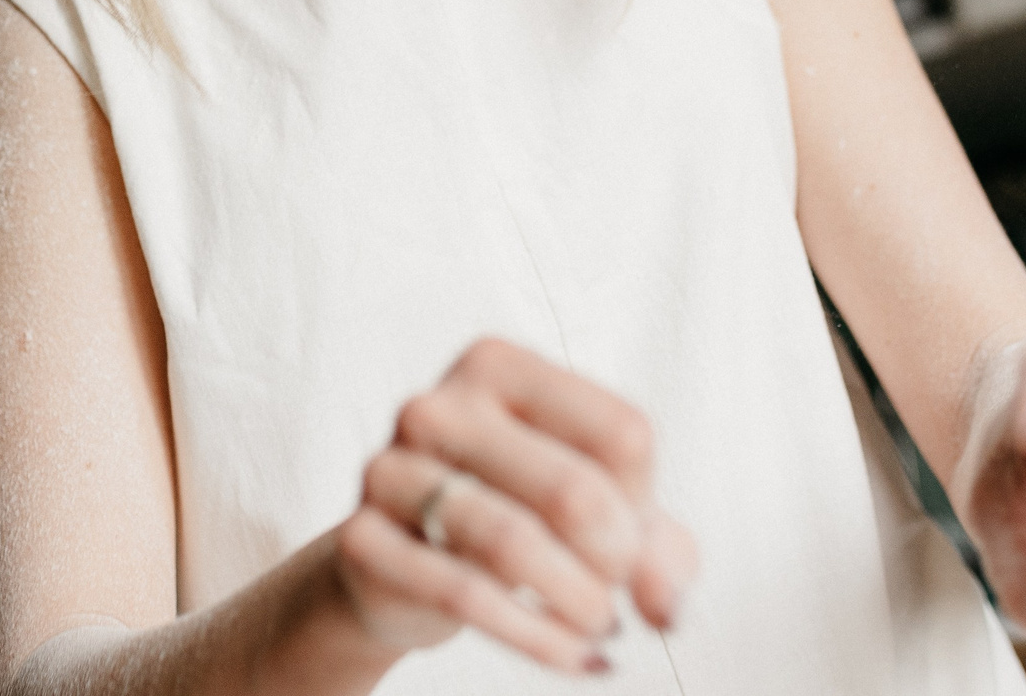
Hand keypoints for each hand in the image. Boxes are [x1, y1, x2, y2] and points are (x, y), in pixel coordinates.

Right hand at [331, 338, 696, 675]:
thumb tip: (664, 604)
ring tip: (600, 629)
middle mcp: (438, 404)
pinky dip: (535, 638)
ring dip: (580, 605)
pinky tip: (571, 658)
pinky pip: (462, 594)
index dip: (644, 504)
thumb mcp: (597, 514)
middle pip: (574, 490)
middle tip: (615, 596)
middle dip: (616, 563)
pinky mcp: (361, 539)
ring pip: (513, 542)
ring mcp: (389, 468)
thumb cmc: (511, 517)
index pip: (621, 432)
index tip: (630, 541)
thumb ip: (654, 548)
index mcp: (500, 366)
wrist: (397, 567)